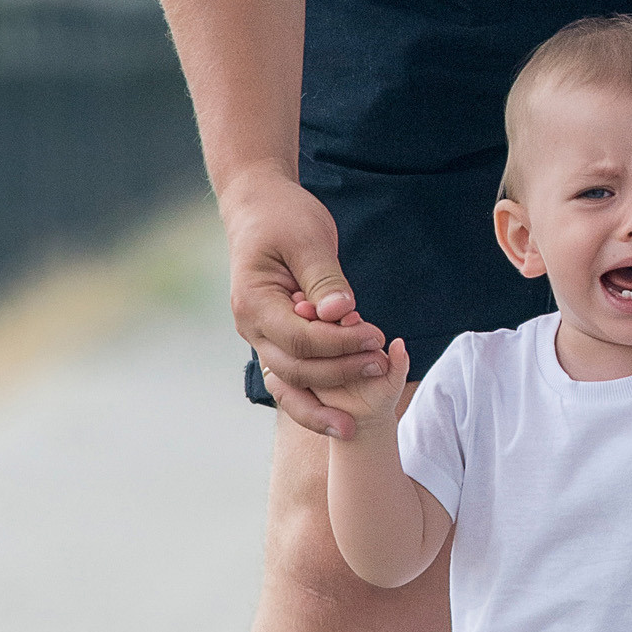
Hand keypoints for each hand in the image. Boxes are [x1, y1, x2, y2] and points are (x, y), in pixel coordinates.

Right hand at [222, 164, 391, 440]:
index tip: (375, 338)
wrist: (259, 206)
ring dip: (321, 402)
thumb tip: (341, 314)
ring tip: (354, 425)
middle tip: (381, 367)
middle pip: (294, 368)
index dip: (338, 345)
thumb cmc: (284, 215)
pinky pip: (293, 375)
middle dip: (339, 373)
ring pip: (288, 383)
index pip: (298, 339)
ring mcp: (260, 336)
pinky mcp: (276, 337)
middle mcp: (250, 326)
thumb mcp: (308, 239)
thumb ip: (324, 279)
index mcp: (253, 302)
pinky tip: (339, 415)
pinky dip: (314, 395)